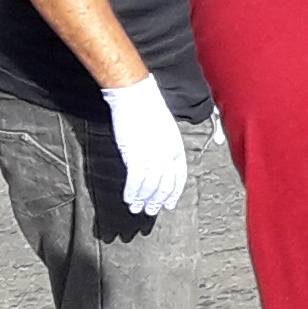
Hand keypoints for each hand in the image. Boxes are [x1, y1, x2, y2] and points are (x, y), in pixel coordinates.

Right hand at [102, 80, 188, 217]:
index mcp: (177, 150)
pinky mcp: (136, 157)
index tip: (168, 203)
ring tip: (137, 208)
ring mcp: (152, 158)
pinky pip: (135, 181)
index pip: (178, 178)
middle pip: (164, 186)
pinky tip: (128, 198)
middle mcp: (167, 157)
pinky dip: (132, 192)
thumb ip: (166, 148)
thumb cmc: (150, 110)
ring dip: (143, 200)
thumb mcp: (166, 131)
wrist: (137, 98)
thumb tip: (160, 162)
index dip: (173, 193)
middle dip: (157, 201)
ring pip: (150, 187)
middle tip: (151, 210)